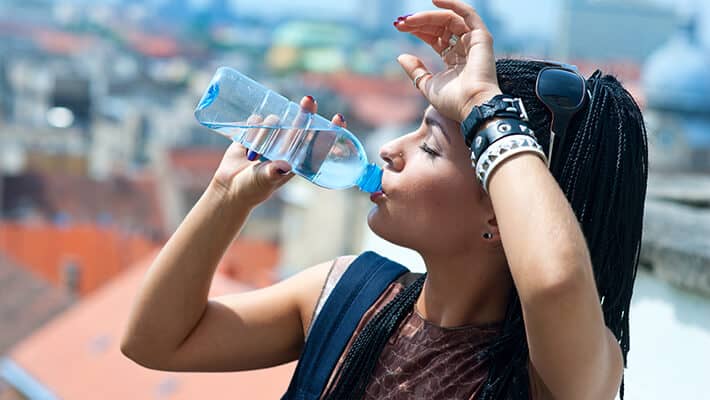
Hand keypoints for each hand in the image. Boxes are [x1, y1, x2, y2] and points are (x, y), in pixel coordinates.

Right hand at [210, 96, 346, 206]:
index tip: (339, 118)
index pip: (318, 142)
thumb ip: (272, 173)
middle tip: (309, 101)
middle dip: (306, 111)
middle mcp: (287, 146)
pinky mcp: (254, 132)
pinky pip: (256, 120)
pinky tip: (246, 144)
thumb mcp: (263, 182)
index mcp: (297, 159)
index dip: (331, 130)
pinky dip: (252, 127)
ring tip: (254, 155)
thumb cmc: (252, 189)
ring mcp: (271, 138)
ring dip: (266, 131)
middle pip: (301, 123)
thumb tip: (284, 165)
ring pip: (275, 121)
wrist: (229, 188)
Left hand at [394, 0, 501, 121]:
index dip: (418, 30)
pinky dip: (452, 4)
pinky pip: (467, 14)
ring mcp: (474, 41)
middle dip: (420, 22)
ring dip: (428, 16)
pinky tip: (434, 0)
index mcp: (454, 59)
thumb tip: (401, 56)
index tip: (399, 27)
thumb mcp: (426, 84)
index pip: (435, 37)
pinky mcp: (481, 37)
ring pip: (449, 19)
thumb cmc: (452, 100)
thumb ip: (415, 70)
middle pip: (440, 27)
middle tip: (401, 23)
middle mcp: (465, 48)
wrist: (471, 105)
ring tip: (410, 19)